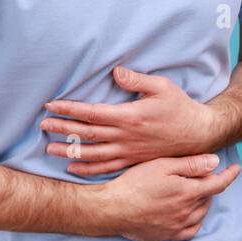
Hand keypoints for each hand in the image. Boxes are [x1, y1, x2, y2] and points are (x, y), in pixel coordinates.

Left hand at [41, 65, 220, 175]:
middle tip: (42, 126)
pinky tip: (73, 168)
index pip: (91, 112)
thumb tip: (116, 71)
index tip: (51, 106)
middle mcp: (125, 136)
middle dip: (62, 129)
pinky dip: (88, 169)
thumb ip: (137, 80)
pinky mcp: (133, 161)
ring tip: (49, 149)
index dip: (69, 109)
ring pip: (92, 154)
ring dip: (69, 151)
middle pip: (86, 134)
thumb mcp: (162, 87)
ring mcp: (128, 151)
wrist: (199, 135)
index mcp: (129, 116)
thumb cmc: (180, 108)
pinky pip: (106, 168)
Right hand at [99, 154, 241, 240]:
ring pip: (201, 213)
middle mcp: (187, 211)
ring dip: (202, 201)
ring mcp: (179, 226)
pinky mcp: (169, 236)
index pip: (218, 184)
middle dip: (208, 185)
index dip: (230, 175)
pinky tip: (187, 212)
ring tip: (191, 190)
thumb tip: (216, 162)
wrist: (113, 209)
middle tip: (199, 174)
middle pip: (208, 197)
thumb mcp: (162, 166)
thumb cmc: (135, 183)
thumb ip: (191, 164)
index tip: (236, 169)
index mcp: (188, 192)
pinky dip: (194, 220)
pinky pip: (191, 230)